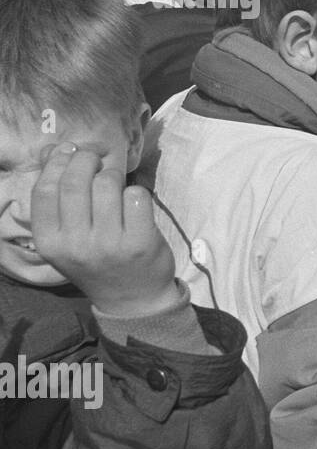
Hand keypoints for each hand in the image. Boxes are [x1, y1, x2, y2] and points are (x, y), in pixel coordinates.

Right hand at [31, 143, 179, 317]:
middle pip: (76, 181)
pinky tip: (134, 204)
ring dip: (113, 175)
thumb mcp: (66, 239)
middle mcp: (76, 244)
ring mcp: (109, 244)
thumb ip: (58, 201)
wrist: (132, 299)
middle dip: (87, 159)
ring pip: (107, 184)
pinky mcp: (141, 242)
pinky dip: (136, 191)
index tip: (69, 151)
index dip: (57, 163)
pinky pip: (136, 196)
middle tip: (96, 159)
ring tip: (116, 186)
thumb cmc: (97, 261)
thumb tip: (54, 149)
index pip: (44, 190)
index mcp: (49, 242)